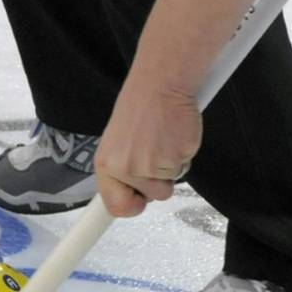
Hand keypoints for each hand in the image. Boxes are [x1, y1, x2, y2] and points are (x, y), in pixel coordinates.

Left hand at [94, 71, 201, 217]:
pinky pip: (184, 168)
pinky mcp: (175, 158)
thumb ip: (122, 168)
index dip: (131, 207)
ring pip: (170, 184)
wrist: (160, 83)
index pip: (115, 206)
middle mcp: (125, 169)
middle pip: (152, 197)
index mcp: (107, 165)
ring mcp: (150, 165)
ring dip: (171, 166)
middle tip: (154, 149)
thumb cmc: (141, 107)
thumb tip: (129, 196)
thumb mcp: (119, 142)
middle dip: (159, 179)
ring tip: (164, 139)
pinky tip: (174, 133)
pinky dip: (183, 153)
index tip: (138, 204)